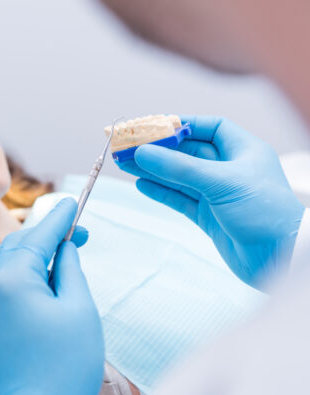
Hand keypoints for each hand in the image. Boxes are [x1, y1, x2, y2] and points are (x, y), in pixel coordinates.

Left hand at [0, 198, 104, 394]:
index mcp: (12, 280)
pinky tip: (50, 279)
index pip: (38, 235)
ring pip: (12, 263)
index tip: (73, 201)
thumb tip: (64, 248)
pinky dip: (30, 272)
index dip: (59, 217)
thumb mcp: (78, 308)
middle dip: (48, 233)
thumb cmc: (64, 364)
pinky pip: (9, 283)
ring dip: (39, 253)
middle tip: (80, 232)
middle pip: (19, 244)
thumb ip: (69, 269)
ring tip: (69, 254)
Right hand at [119, 116, 304, 288]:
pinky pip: (179, 199)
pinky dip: (160, 192)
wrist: (282, 258)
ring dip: (153, 170)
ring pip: (178, 177)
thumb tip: (143, 153)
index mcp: (242, 150)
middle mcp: (229, 169)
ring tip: (124, 164)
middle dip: (158, 149)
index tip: (153, 126)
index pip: (209, 128)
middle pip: (187, 153)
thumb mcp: (220, 182)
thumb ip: (179, 168)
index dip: (182, 124)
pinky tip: (141, 185)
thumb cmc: (263, 212)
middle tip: (127, 146)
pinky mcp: (209, 217)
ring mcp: (217, 194)